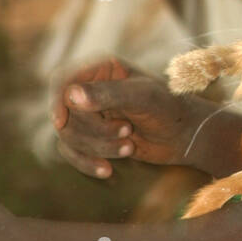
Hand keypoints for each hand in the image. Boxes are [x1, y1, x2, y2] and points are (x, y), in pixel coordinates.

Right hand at [50, 55, 209, 177]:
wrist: (185, 135)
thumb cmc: (169, 108)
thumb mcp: (143, 97)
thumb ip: (108, 94)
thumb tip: (71, 95)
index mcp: (101, 69)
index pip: (63, 80)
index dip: (56, 100)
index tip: (60, 122)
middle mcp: (90, 89)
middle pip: (65, 113)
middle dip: (95, 130)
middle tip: (127, 131)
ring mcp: (89, 114)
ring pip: (68, 136)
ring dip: (98, 147)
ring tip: (129, 146)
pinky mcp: (91, 137)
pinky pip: (72, 152)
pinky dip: (88, 163)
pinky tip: (108, 171)